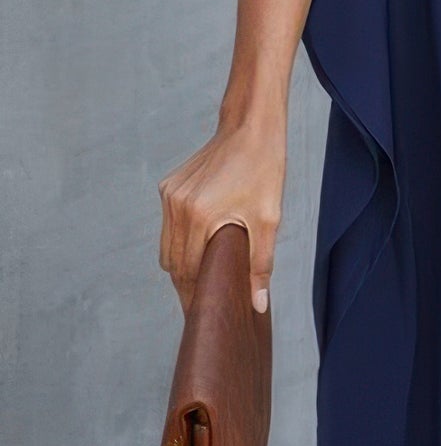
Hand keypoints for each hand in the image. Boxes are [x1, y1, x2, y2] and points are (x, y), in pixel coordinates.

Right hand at [157, 113, 285, 315]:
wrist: (251, 128)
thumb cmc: (264, 170)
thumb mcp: (268, 219)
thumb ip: (260, 265)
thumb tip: (258, 306)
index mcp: (199, 216)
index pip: (189, 273)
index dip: (197, 297)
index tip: (205, 317)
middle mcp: (177, 206)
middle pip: (173, 263)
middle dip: (187, 286)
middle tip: (204, 306)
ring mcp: (169, 195)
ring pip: (167, 246)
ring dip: (182, 264)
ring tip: (203, 282)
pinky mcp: (169, 187)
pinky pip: (169, 226)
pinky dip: (181, 240)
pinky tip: (200, 248)